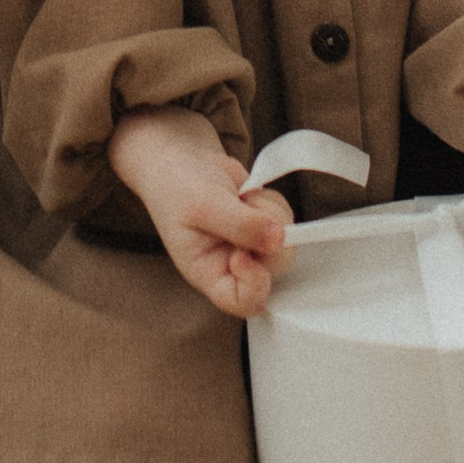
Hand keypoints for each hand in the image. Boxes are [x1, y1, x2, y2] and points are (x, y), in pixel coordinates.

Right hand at [106, 105, 293, 321]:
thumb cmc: (177, 189)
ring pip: (285, 243)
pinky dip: (272, 203)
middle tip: (245, 211)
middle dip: (266, 238)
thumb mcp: (203, 206)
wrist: (181, 160)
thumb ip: (240, 224)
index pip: (243, 301)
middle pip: (273, 270)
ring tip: (240, 199)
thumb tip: (278, 238)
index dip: (253, 284)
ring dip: (270, 215)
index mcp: (210, 273)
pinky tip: (247, 195)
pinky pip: (286, 220)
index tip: (243, 256)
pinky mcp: (263, 225)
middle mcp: (234, 265)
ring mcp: (252, 245)